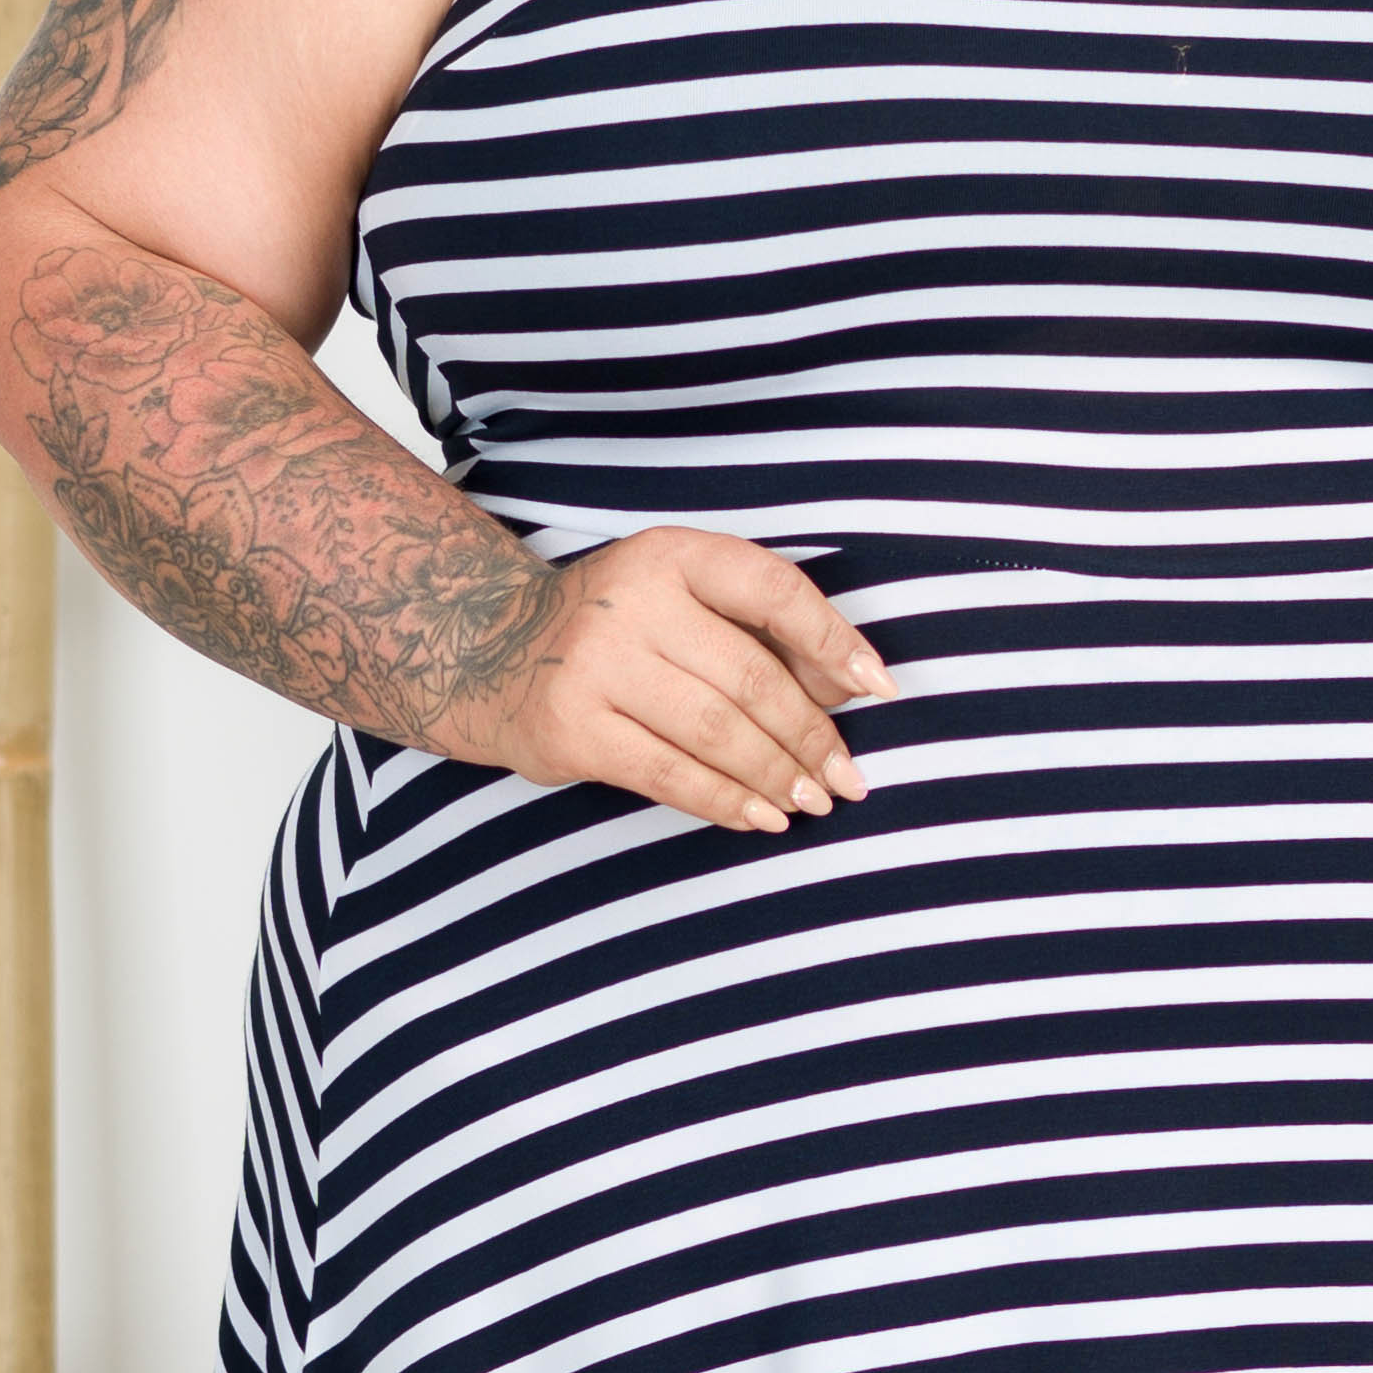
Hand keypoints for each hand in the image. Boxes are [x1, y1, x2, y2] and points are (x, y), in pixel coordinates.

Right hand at [463, 523, 886, 835]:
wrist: (493, 654)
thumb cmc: (620, 630)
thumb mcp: (683, 600)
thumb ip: (762, 631)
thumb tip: (849, 687)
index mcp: (671, 554)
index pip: (772, 590)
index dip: (834, 641)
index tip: (878, 690)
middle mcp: (630, 600)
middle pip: (749, 677)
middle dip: (810, 735)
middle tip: (847, 777)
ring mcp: (595, 665)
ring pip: (715, 732)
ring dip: (777, 776)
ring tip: (814, 801)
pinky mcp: (571, 728)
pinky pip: (669, 775)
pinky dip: (726, 801)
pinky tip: (761, 818)